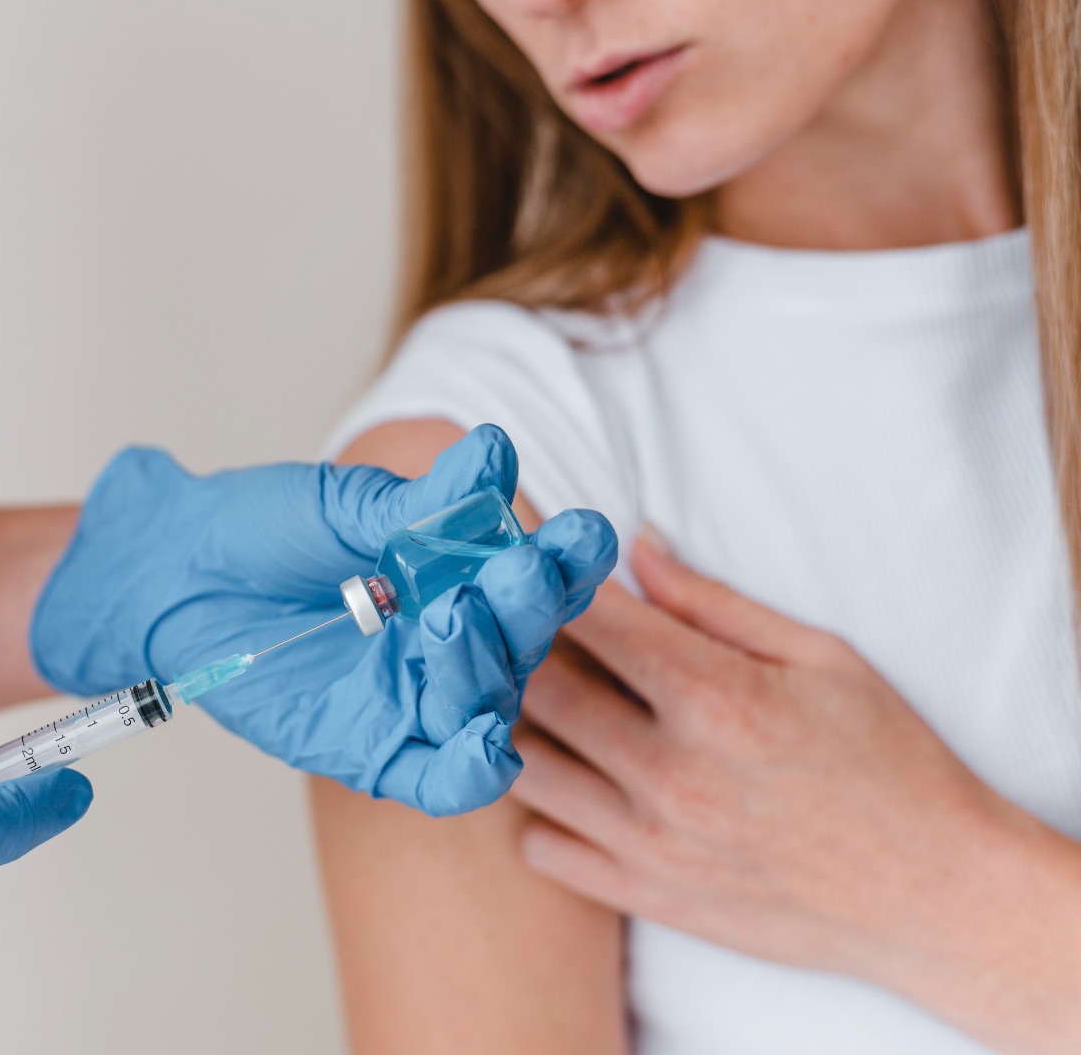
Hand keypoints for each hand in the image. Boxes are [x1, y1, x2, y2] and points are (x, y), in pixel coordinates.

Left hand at [31, 425, 616, 814]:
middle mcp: (454, 642)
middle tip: (515, 572)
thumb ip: (419, 504)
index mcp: (461, 576)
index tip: (584, 533)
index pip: (536, 575)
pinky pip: (441, 778)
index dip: (568, 560)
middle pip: (520, 641)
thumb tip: (494, 453)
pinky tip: (485, 745)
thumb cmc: (260, 531)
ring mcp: (418, 699)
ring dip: (486, 669)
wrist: (176, 574)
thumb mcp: (340, 509)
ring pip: (486, 705)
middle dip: (527, 607)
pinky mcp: (378, 750)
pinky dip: (471, 769)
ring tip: (454, 619)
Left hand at [511, 535, 1080, 1051]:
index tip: (521, 564)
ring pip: (523, 768)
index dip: (542, 582)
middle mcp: (671, 771)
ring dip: (513, 728)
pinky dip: (540, 813)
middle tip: (508, 629)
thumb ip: (713, 604)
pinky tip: (570, 785)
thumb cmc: (889, 763)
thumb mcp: (821, 658)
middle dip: (512, 649)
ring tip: (531, 704)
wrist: (936, 895)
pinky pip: (542, 849)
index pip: (590, 619)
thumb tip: (637, 549)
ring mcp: (652, 841)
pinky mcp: (647, 895)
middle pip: (536, 689)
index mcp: (716, 697)